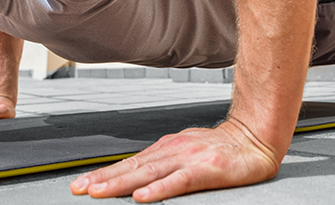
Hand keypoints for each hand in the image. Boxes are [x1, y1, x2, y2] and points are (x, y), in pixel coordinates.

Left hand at [69, 119, 280, 202]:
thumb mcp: (187, 151)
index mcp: (167, 148)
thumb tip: (137, 175)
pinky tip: (142, 197)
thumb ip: (164, 163)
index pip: (130, 163)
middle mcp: (173, 150)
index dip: (105, 174)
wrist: (255, 137)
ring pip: (148, 173)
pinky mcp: (206, 169)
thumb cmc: (222, 148)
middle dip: (103, 179)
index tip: (82, 183)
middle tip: (79, 188)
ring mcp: (188, 159)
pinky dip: (159, 189)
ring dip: (121, 183)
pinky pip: (178, 182)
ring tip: (98, 192)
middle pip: (132, 167)